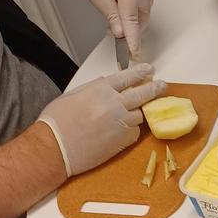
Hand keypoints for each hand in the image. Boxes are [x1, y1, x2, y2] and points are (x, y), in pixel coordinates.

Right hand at [36, 64, 163, 176]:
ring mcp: (122, 122)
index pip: (127, 76)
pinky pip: (135, 132)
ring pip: (140, 114)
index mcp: (101, 89)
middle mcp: (115, 103)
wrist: (55, 148)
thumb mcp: (72, 95)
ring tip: (130, 114)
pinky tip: (120, 131)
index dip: (140, 72)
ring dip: (137, 113)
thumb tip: (105, 82)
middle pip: (142, 93)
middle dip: (154, 88)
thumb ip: (92, 87)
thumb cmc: (57, 122)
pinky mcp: (124, 140)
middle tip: (162, 86)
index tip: (148, 69)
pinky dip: (131, 130)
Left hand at [76, 0, 155, 55]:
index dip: (133, 39)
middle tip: (112, 34)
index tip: (135, 53)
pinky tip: (121, 9)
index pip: (132, 19)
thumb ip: (111, 15)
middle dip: (129, 30)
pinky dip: (134, 12)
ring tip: (113, 17)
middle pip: (141, 19)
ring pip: (143, 14)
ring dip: (131, 22)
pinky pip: (144, 6)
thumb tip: (121, 34)